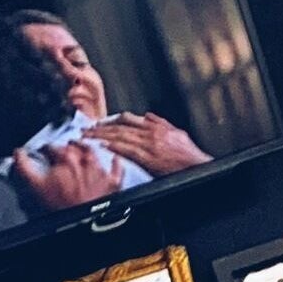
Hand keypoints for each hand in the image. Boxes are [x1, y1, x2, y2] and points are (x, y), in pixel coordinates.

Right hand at [13, 142, 129, 210]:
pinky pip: (117, 167)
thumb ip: (24, 167)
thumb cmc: (61, 204)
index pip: (52, 147)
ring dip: (87, 148)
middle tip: (64, 149)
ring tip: (82, 148)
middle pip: (74, 146)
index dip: (46, 149)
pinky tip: (113, 159)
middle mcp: (85, 159)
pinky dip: (115, 162)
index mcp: (65, 157)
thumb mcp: (36, 185)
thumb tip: (17, 153)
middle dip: (67, 146)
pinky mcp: (112, 181)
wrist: (84, 218)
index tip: (44, 152)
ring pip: (94, 151)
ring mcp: (100, 169)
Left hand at [87, 113, 210, 176]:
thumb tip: (148, 116)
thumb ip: (161, 123)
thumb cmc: (188, 154)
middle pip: (119, 127)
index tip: (100, 123)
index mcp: (155, 127)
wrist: (196, 165)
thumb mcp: (176, 133)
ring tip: (88, 137)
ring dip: (102, 136)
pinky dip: (114, 147)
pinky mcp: (148, 157)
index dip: (111, 120)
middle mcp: (149, 133)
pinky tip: (103, 146)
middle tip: (86, 129)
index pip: (128, 119)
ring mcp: (148, 145)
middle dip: (100, 128)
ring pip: (120, 137)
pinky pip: (127, 150)